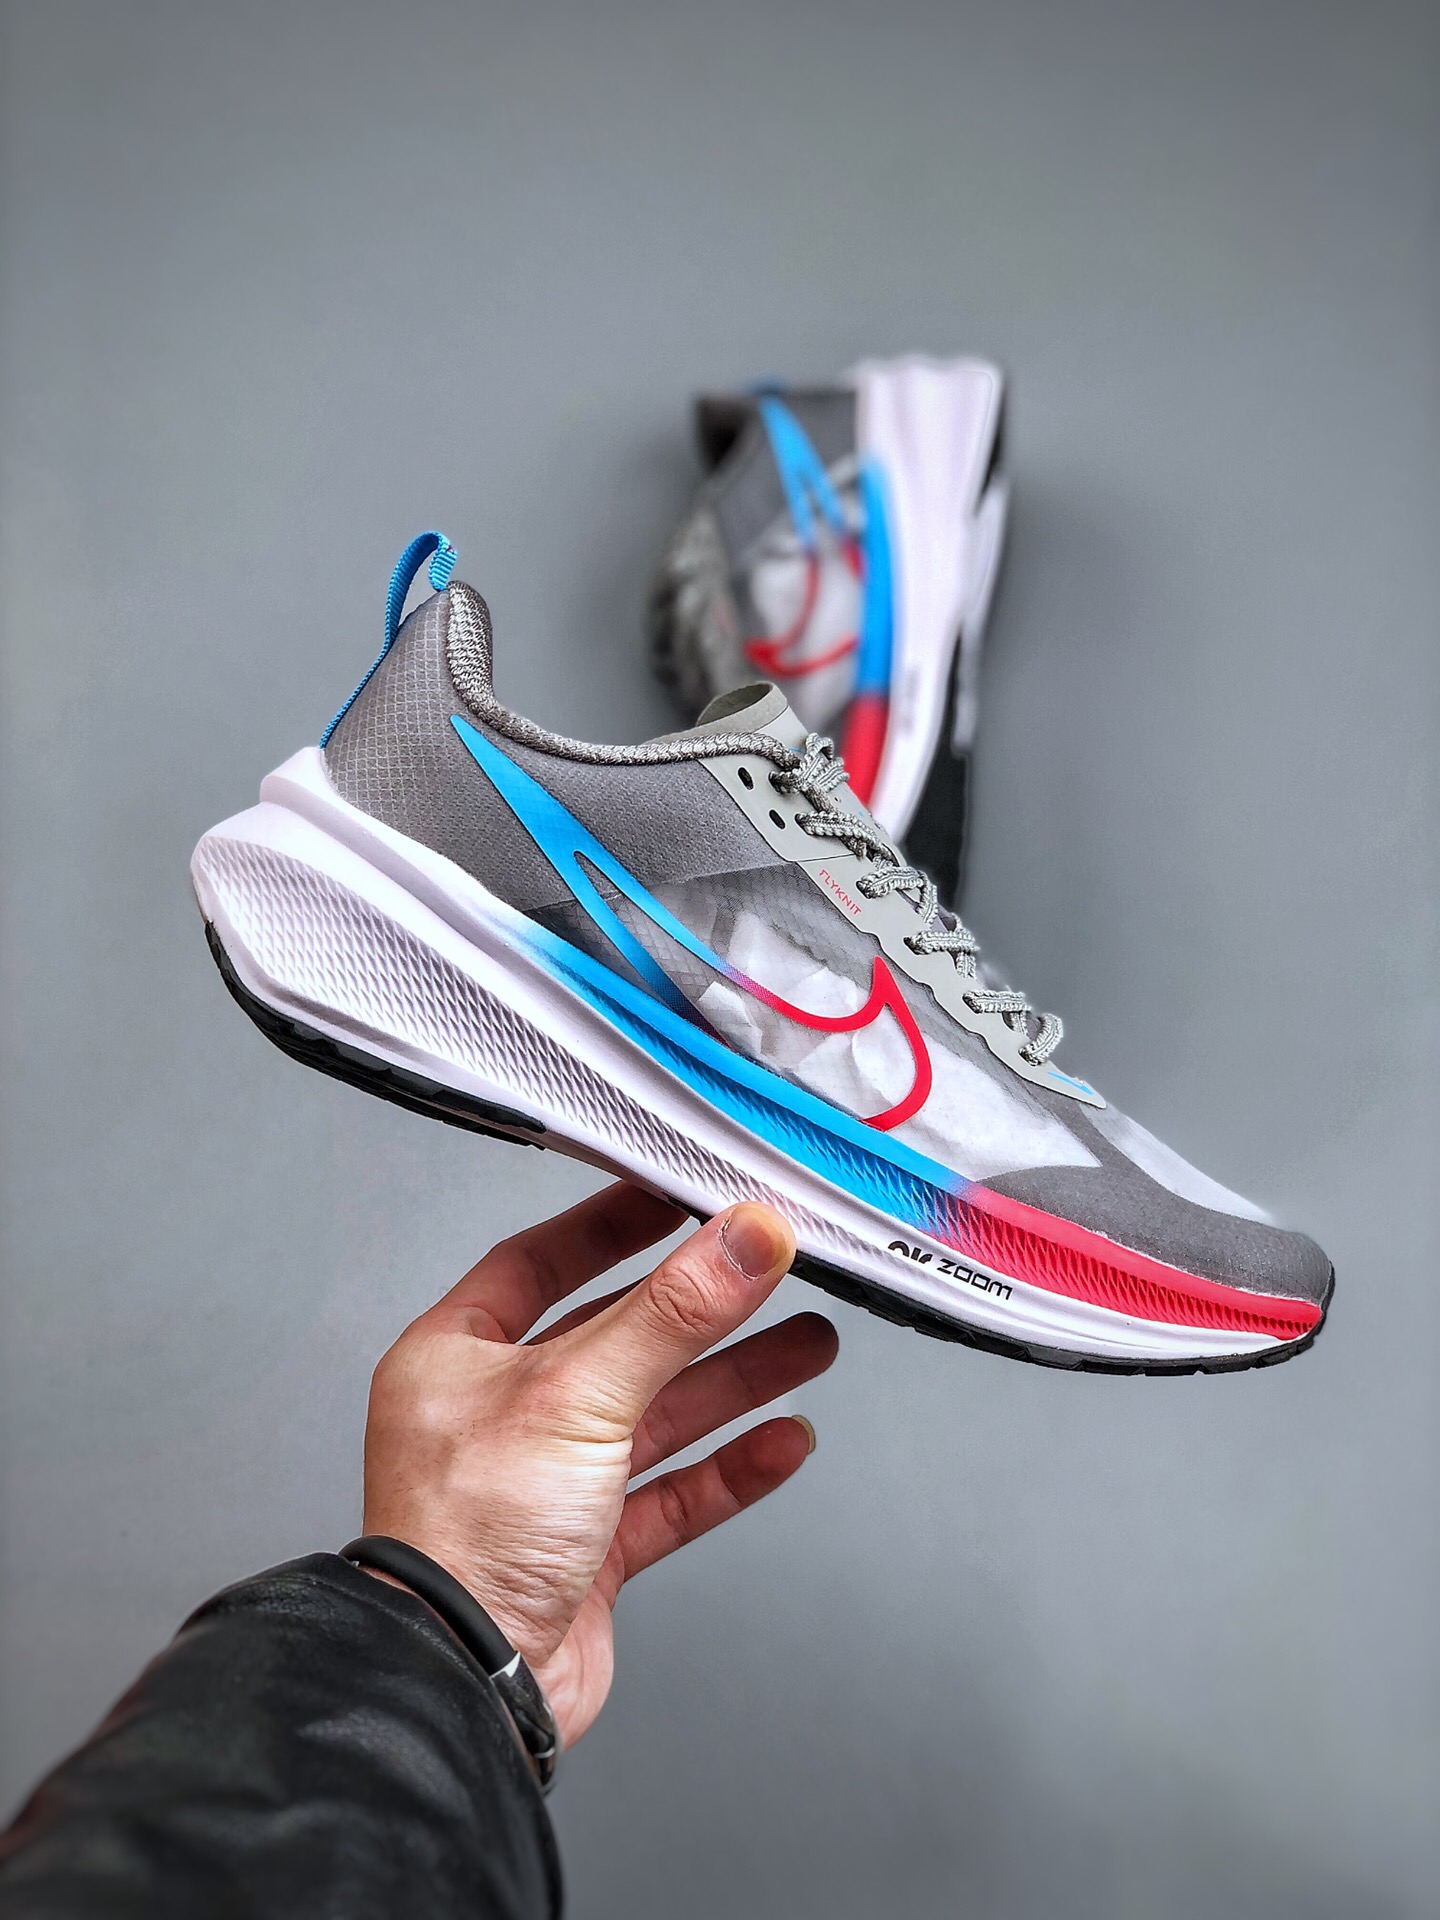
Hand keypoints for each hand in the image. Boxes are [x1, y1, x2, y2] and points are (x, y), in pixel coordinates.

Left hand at [362, 1183, 836, 1746]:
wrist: (463, 1686)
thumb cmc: (465, 1539)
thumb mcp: (578, 1393)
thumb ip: (672, 1312)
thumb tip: (743, 1237)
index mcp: (456, 1358)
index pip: (539, 1263)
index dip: (611, 1226)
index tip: (677, 1196)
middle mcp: (496, 1416)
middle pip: (616, 1338)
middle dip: (702, 1311)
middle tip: (770, 1271)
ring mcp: (544, 1486)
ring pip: (654, 1416)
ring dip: (732, 1383)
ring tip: (807, 1346)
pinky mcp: (586, 1552)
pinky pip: (670, 1495)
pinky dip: (729, 1469)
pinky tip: (783, 1443)